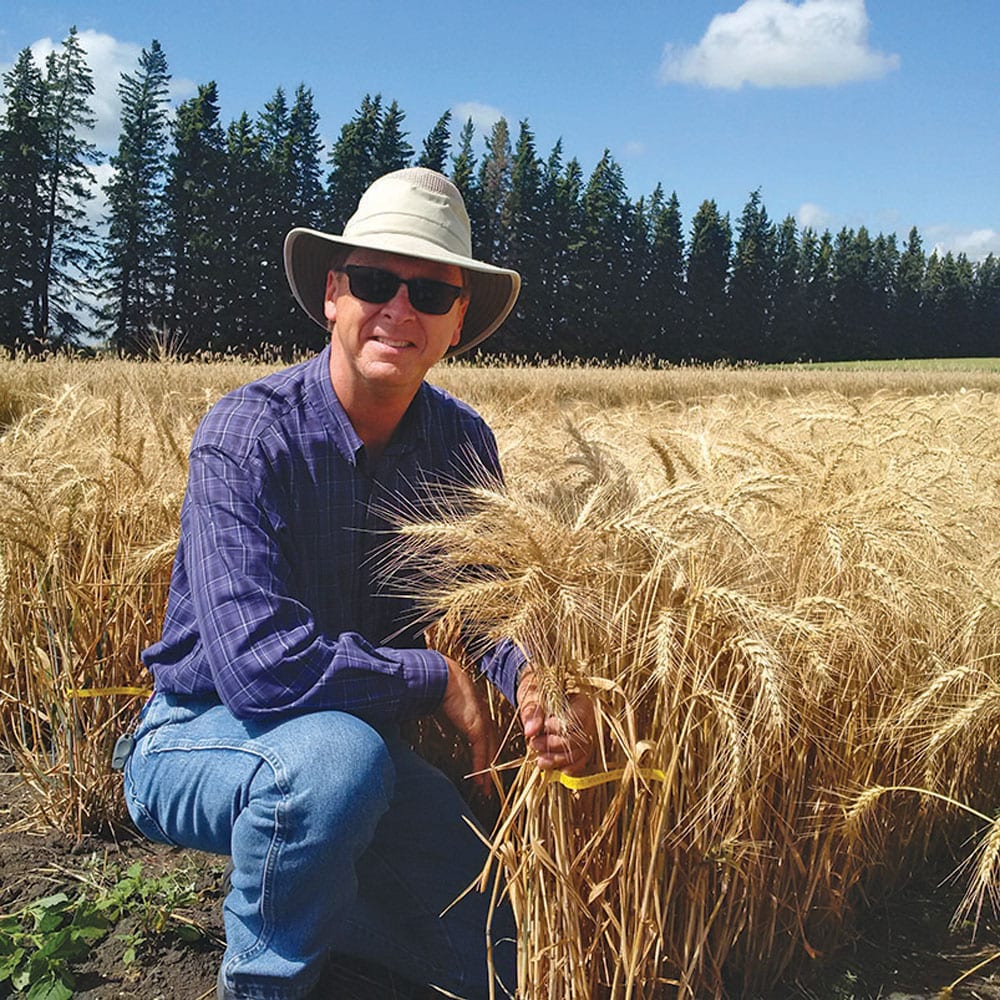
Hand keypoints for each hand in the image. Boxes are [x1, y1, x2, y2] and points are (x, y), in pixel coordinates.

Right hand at [438, 657, 498, 794]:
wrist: (445, 678)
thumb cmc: (444, 688)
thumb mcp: (452, 705)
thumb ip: (454, 715)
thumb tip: (447, 719)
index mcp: (481, 714)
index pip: (489, 740)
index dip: (488, 756)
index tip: (487, 770)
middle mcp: (486, 720)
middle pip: (492, 749)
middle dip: (491, 769)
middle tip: (490, 786)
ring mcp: (483, 723)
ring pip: (490, 754)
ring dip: (487, 774)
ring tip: (485, 790)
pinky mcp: (477, 727)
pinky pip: (481, 752)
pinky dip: (481, 768)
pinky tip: (480, 781)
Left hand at [517, 668, 595, 775]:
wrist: (540, 693)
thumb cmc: (537, 691)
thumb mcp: (532, 696)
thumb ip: (532, 711)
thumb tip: (530, 731)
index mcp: (581, 701)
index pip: (576, 720)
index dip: (559, 728)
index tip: (544, 726)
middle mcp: (589, 719)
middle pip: (578, 740)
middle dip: (554, 746)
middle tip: (534, 744)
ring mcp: (587, 734)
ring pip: (579, 754)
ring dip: (558, 760)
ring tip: (539, 760)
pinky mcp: (582, 747)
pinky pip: (581, 762)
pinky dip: (567, 767)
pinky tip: (552, 767)